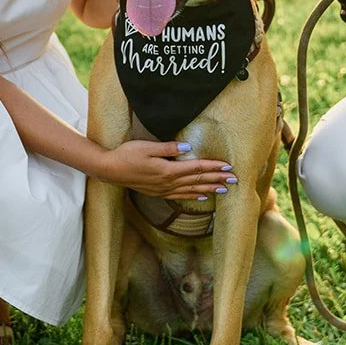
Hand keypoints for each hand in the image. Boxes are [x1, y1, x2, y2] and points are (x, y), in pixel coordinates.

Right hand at [101, 139, 237, 200]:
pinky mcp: (159, 192)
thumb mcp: (147, 147)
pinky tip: (202, 197)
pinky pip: (181, 195)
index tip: (228, 167)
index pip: (196, 168)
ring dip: (209, 189)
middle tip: (234, 180)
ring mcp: (164, 189)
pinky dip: (194, 196)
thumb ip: (168, 148)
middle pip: (198, 181)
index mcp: (168, 170)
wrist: (110, 170)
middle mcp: (168, 182)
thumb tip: (187, 148)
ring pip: (192, 190)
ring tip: (224, 189)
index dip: (213, 167)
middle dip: (217, 179)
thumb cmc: (127, 155)